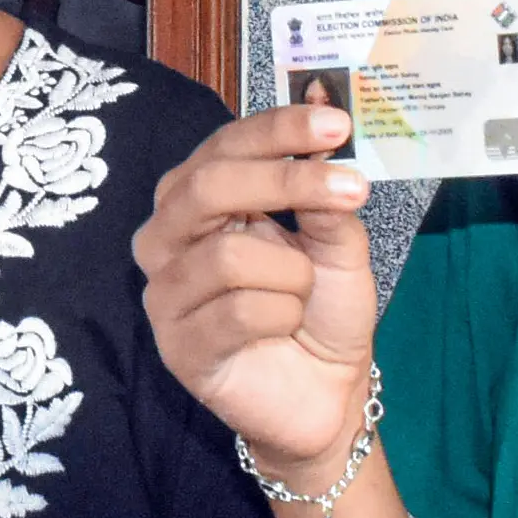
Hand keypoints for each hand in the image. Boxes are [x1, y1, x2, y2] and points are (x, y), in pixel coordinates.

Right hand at [133, 103, 375, 475]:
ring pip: (228, 256)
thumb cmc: (321, 309)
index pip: (225, 147)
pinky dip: (283, 315)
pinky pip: (238, 313)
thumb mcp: (338, 243)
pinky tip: (285, 328)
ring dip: (292, 274)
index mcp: (199, 201)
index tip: (336, 124)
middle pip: (207, 188)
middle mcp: (168, 239)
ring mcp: (166, 295)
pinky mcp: (178, 348)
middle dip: (285, 183)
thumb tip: (325, 139)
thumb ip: (325, 198)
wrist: (327, 392)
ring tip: (303, 295)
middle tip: (352, 189)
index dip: (278, 129)